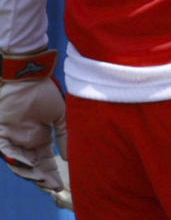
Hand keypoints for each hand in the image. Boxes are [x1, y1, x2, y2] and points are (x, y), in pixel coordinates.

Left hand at [0, 70, 72, 209]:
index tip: (60, 184)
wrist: (31, 79)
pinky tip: (25, 165)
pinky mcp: (2, 134)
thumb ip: (64, 135)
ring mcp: (13, 139)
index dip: (52, 173)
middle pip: (32, 166)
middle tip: (51, 185)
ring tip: (40, 179)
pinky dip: (13, 158)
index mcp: (39, 140)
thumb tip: (69, 156)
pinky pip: (5, 150)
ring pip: (18, 162)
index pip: (45, 162)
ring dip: (28, 172)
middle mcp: (25, 143)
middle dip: (41, 177)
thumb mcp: (60, 116)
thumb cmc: (46, 94)